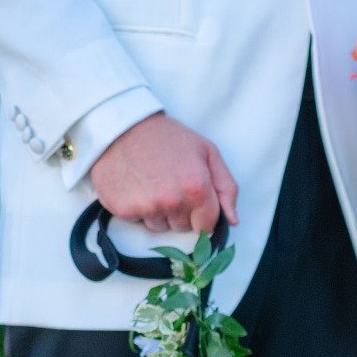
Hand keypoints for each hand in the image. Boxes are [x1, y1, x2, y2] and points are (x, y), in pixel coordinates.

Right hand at [90, 113, 237, 234]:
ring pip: (160, 228)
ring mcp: (148, 208)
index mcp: (197, 187)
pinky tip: (136, 187)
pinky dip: (138, 209)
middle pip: (183, 228)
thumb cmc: (167, 139)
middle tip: (169, 184)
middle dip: (180, 212)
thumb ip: (226, 187)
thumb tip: (232, 220)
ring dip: (158, 212)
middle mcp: (173, 201)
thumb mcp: (206, 152)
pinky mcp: (125, 211)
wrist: (123, 128)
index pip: (207, 225)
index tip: (193, 201)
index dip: (202, 215)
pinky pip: (139, 222)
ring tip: (151, 184)